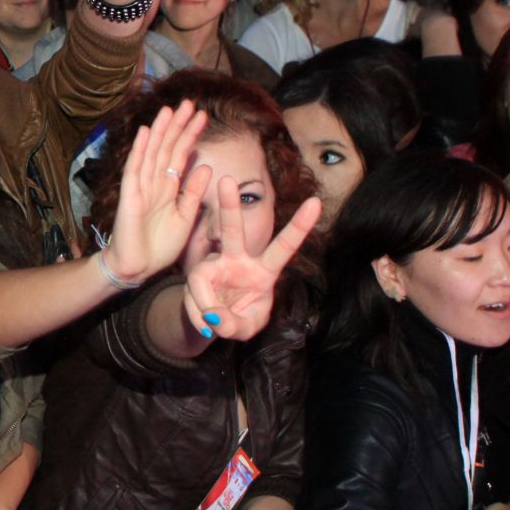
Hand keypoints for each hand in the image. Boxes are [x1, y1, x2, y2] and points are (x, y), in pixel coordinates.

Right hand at [104, 101, 210, 286]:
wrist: (139, 268)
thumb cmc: (160, 245)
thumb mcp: (186, 217)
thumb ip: (193, 192)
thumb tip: (205, 166)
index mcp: (168, 187)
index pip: (180, 155)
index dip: (190, 135)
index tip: (202, 116)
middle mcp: (154, 183)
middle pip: (166, 148)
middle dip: (177, 126)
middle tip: (190, 104)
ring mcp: (141, 188)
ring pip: (152, 153)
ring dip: (160, 131)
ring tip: (170, 110)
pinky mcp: (131, 197)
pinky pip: (136, 170)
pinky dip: (140, 151)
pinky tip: (146, 133)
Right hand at [183, 182, 319, 341]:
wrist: (214, 322)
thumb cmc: (239, 319)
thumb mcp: (247, 328)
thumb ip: (235, 325)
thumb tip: (213, 317)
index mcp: (264, 271)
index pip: (284, 247)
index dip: (299, 226)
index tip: (316, 202)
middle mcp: (238, 261)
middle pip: (233, 232)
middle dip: (229, 207)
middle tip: (226, 181)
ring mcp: (214, 267)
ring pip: (202, 274)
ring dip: (203, 304)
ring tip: (212, 324)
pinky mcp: (197, 278)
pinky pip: (193, 296)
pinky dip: (197, 315)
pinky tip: (205, 324)